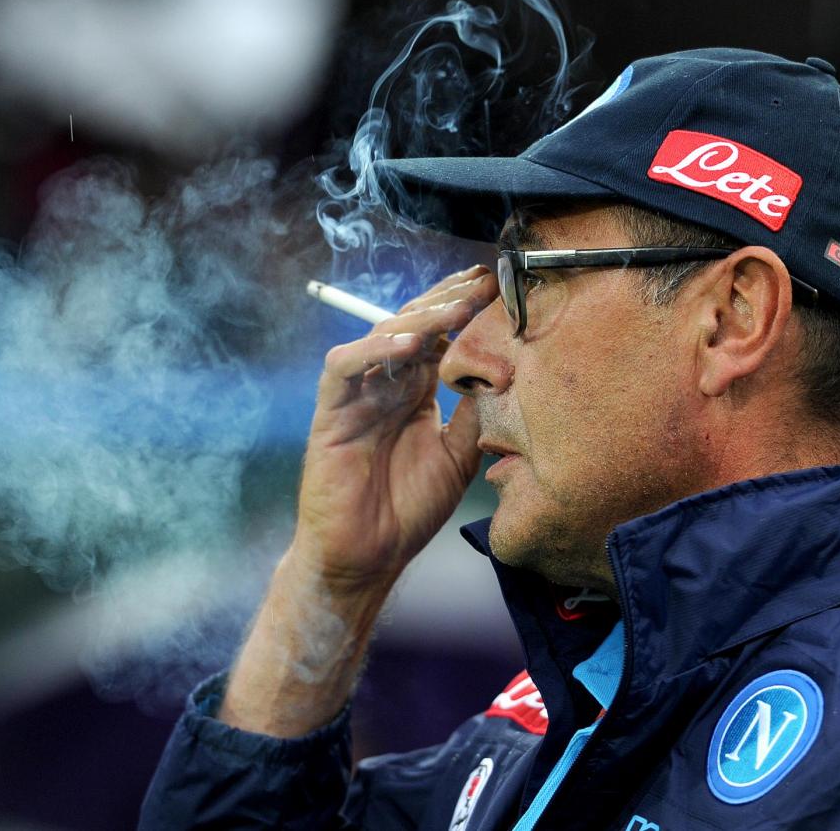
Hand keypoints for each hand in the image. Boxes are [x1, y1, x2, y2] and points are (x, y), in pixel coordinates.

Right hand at [292, 264, 497, 590]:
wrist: (367, 558)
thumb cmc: (408, 510)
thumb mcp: (459, 457)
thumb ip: (475, 416)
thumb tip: (509, 374)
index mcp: (414, 393)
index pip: (438, 336)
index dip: (463, 309)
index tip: (499, 288)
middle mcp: (385, 385)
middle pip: (413, 324)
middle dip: (447, 300)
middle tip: (483, 283)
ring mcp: (356, 395)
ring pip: (382, 336)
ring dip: (420, 319)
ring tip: (457, 309)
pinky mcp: (330, 412)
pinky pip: (344, 367)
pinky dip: (374, 351)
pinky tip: (409, 345)